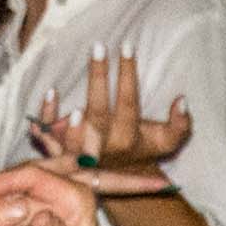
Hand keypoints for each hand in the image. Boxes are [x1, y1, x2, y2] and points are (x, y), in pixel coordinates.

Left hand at [29, 51, 194, 184]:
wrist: (117, 178)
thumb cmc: (141, 148)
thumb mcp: (167, 141)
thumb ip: (180, 124)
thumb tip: (181, 100)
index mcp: (128, 140)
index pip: (129, 104)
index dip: (128, 75)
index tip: (127, 47)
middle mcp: (102, 148)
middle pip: (99, 114)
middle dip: (98, 80)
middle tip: (98, 47)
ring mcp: (78, 151)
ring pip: (70, 136)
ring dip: (66, 117)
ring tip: (59, 89)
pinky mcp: (58, 150)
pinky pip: (47, 136)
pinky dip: (44, 118)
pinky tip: (49, 93)